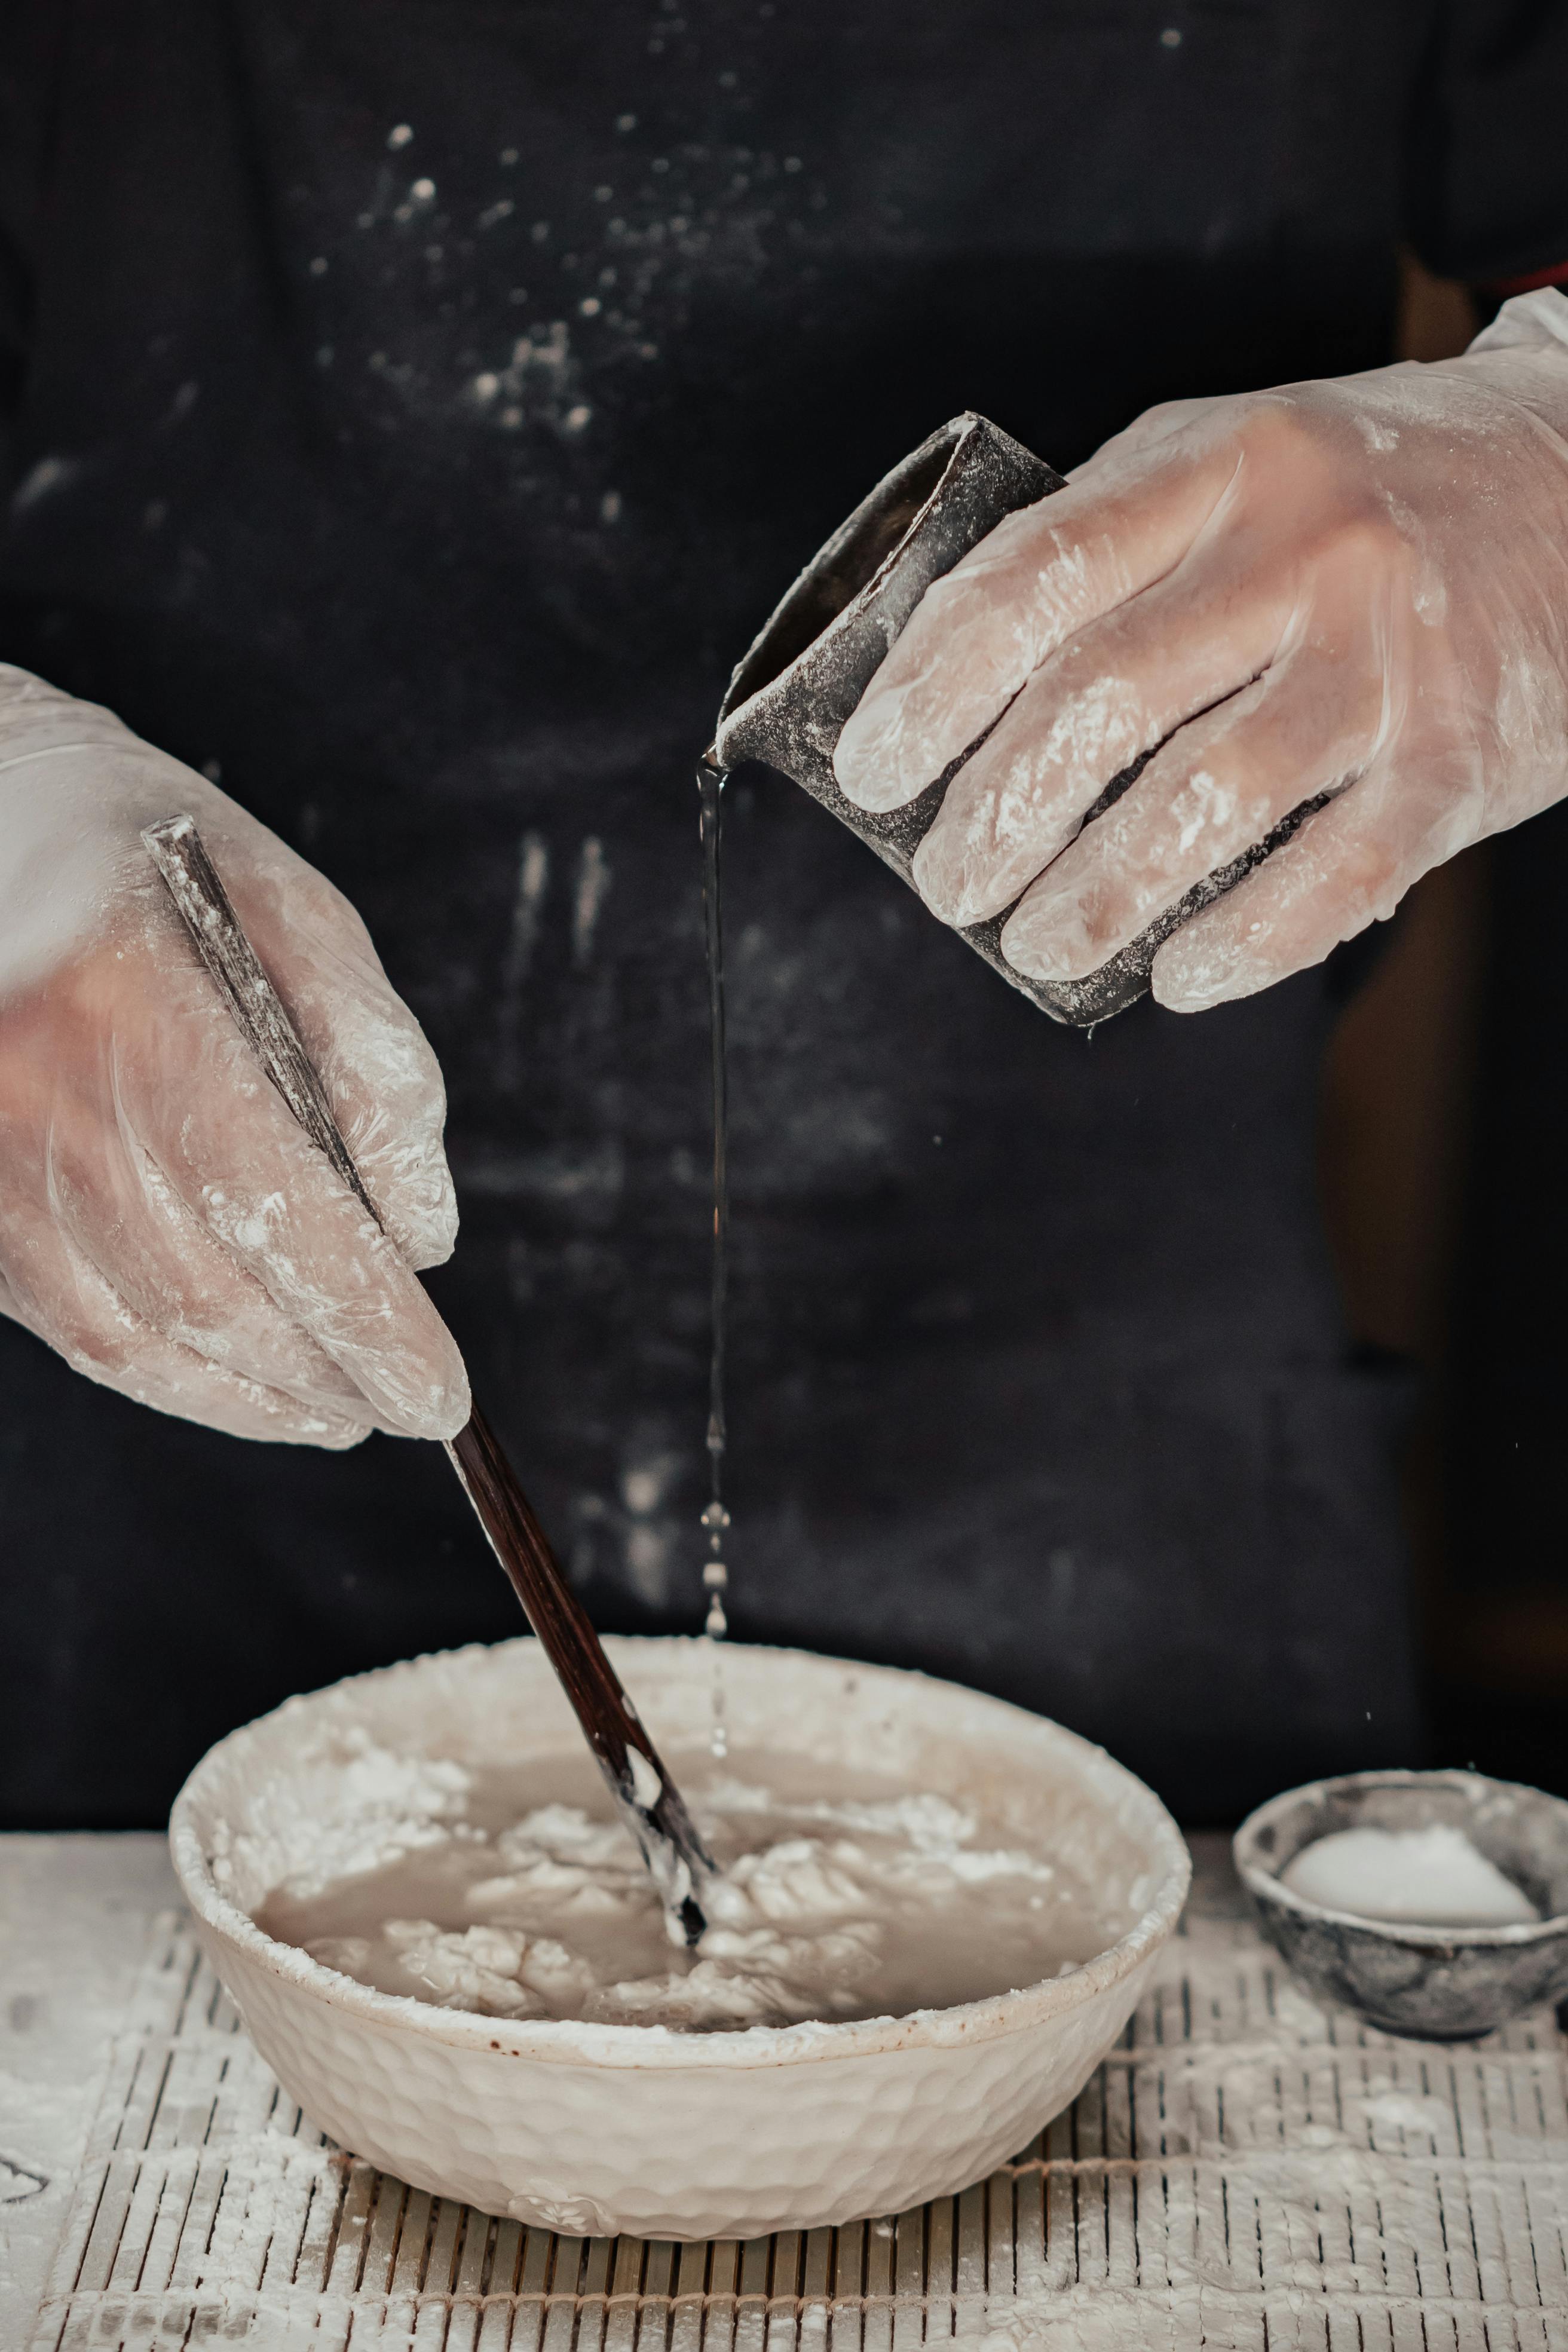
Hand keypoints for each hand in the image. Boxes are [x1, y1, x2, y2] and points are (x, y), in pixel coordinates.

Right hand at [0, 666, 468, 1445]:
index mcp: (127, 1002)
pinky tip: (244, 1381)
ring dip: (252, 1396)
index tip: (439, 1390)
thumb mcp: (299, 911)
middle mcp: (33, 1093)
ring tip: (338, 1408)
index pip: (274, 1207)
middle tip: (407, 1406)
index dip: (364, 1319)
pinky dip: (171, 1375)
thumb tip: (422, 1236)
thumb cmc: (159, 856)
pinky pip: (76, 1327)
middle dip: (322, 1373)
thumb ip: (376, 1064)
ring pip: (136, 1336)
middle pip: (205, 1293)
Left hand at [833, 291, 1567, 1010]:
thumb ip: (1116, 539)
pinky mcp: (1459, 762)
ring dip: (1096, 897)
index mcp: (1224, 462)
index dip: (932, 687)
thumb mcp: (1239, 459)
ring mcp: (1392, 659)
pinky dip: (1241, 944)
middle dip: (997, 815)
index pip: (1034, 577)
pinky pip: (1334, 880)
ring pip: (1207, 802)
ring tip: (1035, 943)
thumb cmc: (1373, 493)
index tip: (872, 766)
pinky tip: (1176, 975)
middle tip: (949, 884)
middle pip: (1103, 701)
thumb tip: (953, 668)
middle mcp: (1308, 550)